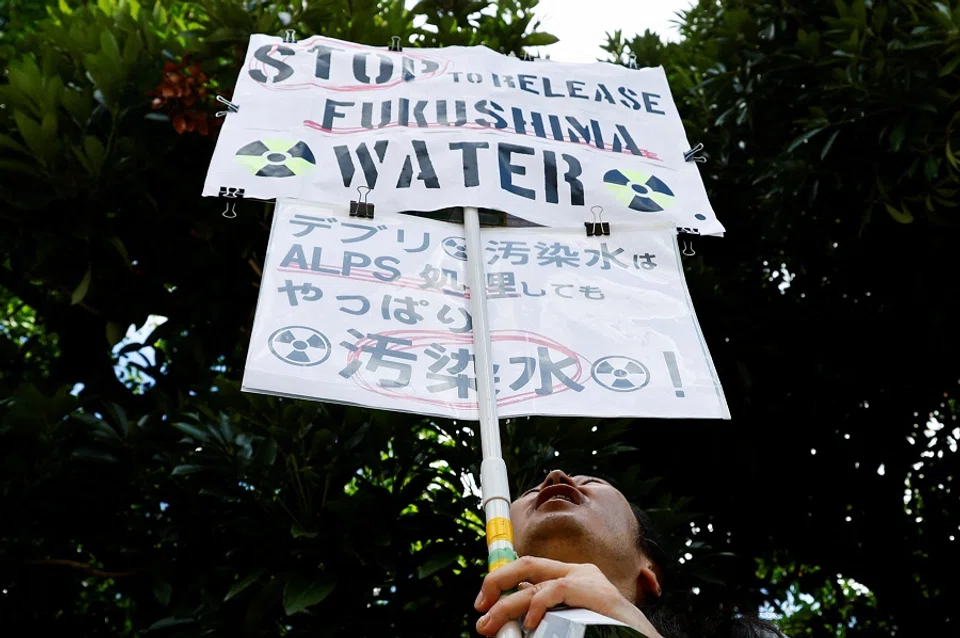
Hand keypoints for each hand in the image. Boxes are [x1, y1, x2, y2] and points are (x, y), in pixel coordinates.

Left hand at [473, 556, 662, 636]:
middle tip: (480, 608)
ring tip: (491, 626)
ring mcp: (588, 580)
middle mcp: (579, 573)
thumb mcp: (570, 624)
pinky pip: (555, 591)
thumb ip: (546, 618)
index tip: (482, 602)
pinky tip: (528, 624)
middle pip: (527, 564)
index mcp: (573, 579)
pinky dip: (536, 606)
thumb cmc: (608, 636)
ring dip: (507, 605)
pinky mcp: (595, 592)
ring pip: (535, 582)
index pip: (530, 569)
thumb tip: (511, 623)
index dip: (502, 579)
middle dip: (497, 582)